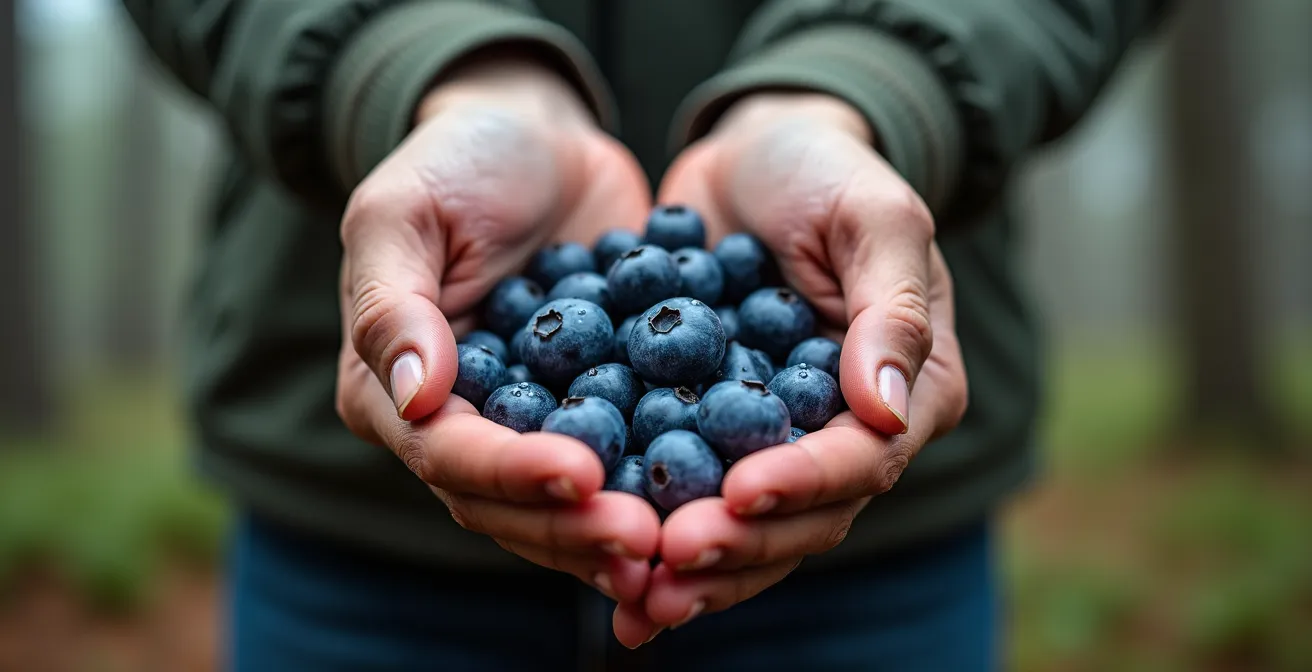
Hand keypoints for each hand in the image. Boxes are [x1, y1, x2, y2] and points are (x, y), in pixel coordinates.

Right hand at [334, 54, 658, 601]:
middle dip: (576, 525)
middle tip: (645, 539)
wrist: (540, 139)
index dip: (511, 472)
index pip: (448, 455)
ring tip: (683, 541)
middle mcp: (462, 429)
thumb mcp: (402, 211)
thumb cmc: (456, 161)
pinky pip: (630, 459)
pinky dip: (665, 484)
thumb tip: (415, 397)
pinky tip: (719, 505)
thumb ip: (392, 303)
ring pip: (572, 503)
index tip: (578, 473)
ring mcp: (534, 427)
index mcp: (394, 394)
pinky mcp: (600, 411)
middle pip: (511, 503)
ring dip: (623, 526)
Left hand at [612, 93, 968, 645]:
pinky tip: (599, 568)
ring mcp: (775, 441)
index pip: (862, 460)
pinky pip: (684, 492)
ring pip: (742, 526)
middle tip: (668, 563)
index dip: (803, 484)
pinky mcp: (709, 433)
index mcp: (906, 392)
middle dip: (738, 546)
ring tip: (633, 596)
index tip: (740, 493)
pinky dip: (647, 528)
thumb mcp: (874, 215)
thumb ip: (891, 309)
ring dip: (691, 566)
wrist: (753, 155)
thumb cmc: (826, 169)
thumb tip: (888, 411)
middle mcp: (845, 435)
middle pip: (801, 517)